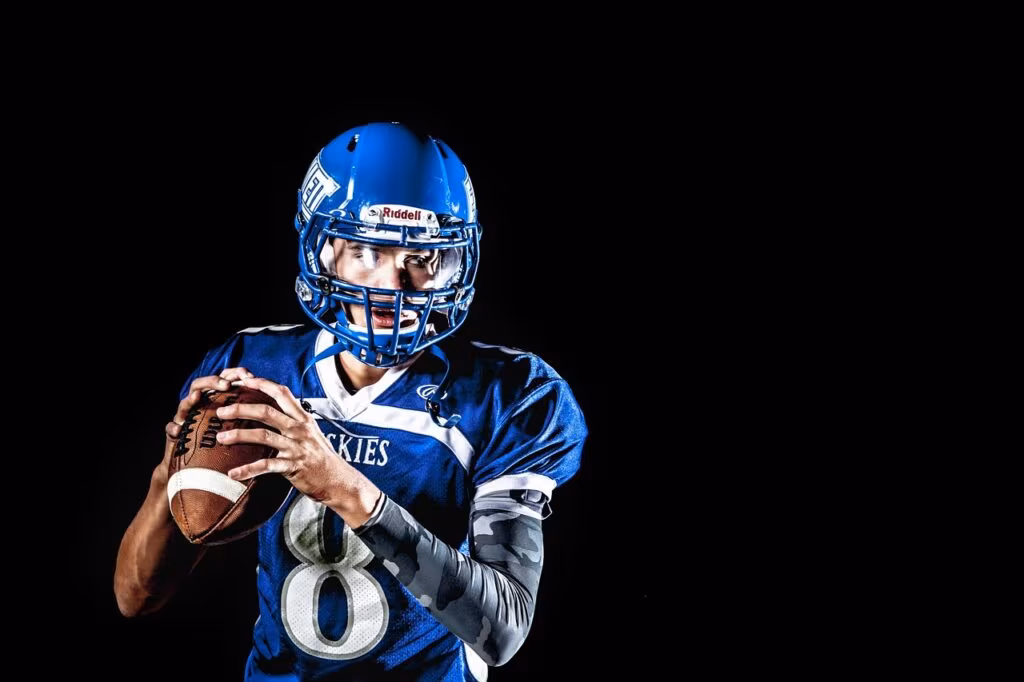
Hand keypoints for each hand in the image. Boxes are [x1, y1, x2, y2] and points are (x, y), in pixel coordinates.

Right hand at [157, 367, 254, 482]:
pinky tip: (178, 429)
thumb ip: (253, 418)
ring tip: (198, 397)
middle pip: (202, 385)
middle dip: (213, 382)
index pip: (224, 380)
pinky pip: (170, 429)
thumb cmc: (225, 449)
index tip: (249, 376)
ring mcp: (185, 420)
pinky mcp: (175, 436)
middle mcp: (200, 407)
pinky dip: (173, 428)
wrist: (199, 472)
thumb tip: (280, 408)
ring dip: (190, 400)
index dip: (235, 375)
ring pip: (184, 404)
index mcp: (217, 403)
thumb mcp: (240, 431)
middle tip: (226, 384)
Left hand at [214, 377, 379, 522]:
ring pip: (263, 436)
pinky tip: (233, 474)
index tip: (242, 381)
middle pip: (266, 411)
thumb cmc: (322, 457)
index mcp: (303, 418)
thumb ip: (294, 420)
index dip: (261, 384)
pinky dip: (248, 470)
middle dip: (241, 409)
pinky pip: (266, 466)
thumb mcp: (311, 433)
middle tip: (221, 411)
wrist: (339, 480)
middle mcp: (299, 429)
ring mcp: (296, 447)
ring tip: (221, 438)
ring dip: (239, 436)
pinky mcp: (293, 466)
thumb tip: (274, 410)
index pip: (281, 393)